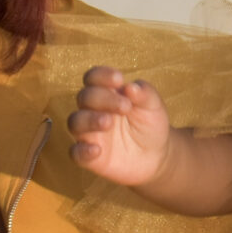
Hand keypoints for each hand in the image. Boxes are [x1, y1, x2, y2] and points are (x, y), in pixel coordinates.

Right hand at [67, 66, 174, 186]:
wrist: (156, 156)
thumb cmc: (150, 124)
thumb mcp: (153, 106)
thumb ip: (145, 94)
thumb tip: (131, 87)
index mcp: (107, 93)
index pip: (93, 78)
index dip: (101, 76)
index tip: (119, 79)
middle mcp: (93, 111)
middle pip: (84, 97)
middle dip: (103, 98)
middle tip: (125, 107)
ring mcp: (89, 133)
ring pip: (75, 122)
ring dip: (89, 120)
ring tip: (109, 122)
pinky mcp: (90, 156)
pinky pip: (76, 153)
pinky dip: (82, 151)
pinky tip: (97, 150)